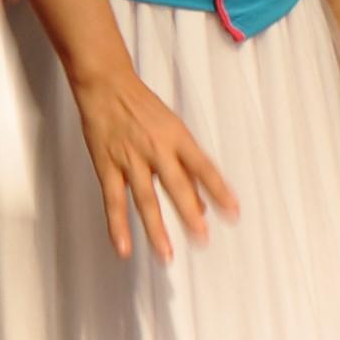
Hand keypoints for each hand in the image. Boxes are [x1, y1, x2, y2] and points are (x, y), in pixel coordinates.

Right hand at [69, 63, 238, 261]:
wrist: (106, 85)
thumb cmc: (142, 106)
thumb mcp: (173, 128)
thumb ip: (187, 164)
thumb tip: (203, 200)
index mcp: (177, 137)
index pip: (204, 167)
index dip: (219, 190)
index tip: (233, 213)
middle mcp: (156, 149)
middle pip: (176, 186)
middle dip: (190, 214)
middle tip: (202, 238)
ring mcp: (130, 159)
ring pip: (145, 199)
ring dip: (156, 229)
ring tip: (167, 254)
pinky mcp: (107, 166)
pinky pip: (113, 200)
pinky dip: (117, 226)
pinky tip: (124, 248)